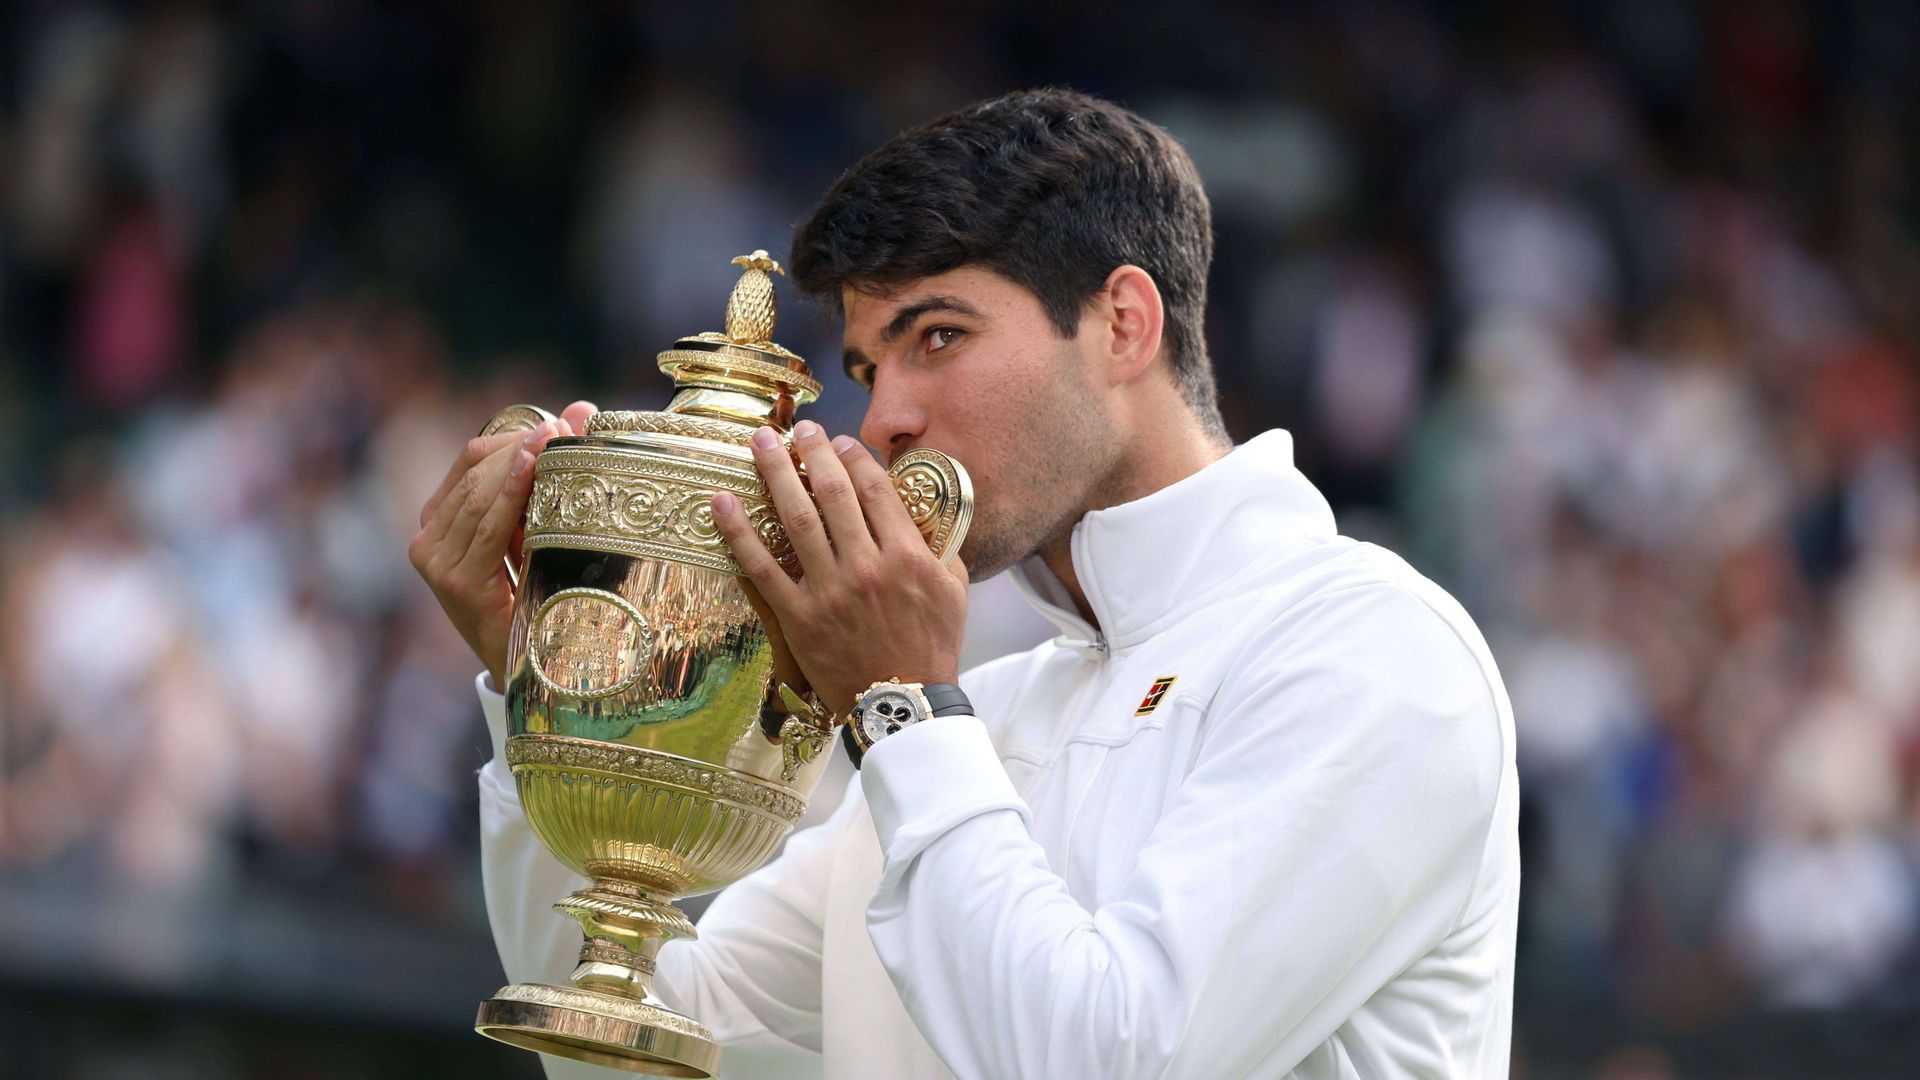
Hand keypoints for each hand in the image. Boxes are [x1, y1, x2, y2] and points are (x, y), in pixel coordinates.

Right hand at [409, 400, 598, 687]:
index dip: (514, 436)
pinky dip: (511, 495)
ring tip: (558, 439)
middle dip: (523, 445)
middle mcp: (429, 539)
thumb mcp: (539, 530)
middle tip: (567, 428)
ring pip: (480, 493)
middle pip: (475, 470)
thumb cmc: (537, 595)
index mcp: (441, 520)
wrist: (532, 671)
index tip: (559, 423)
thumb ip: (549, 474)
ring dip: (522, 463)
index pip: (471, 459)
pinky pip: (488, 527)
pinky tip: (534, 470)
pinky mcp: (455, 583)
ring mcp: (436, 561)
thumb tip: (580, 409)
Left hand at [712, 419, 968, 722]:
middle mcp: (866, 567)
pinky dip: (738, 533)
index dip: (854, 458)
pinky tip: (722, 503)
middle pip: (833, 494)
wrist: (903, 703)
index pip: (875, 490)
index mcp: (907, 556)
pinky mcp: (799, 617)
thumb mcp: (953, 589)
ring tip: (760, 442)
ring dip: (774, 475)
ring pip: (796, 520)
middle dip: (812, 453)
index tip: (838, 442)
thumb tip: (924, 507)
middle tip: (799, 428)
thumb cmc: (931, 646)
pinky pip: (762, 568)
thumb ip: (939, 544)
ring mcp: (829, 591)